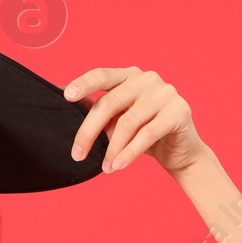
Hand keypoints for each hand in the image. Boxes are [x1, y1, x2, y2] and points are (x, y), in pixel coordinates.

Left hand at [63, 66, 207, 174]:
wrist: (180, 150)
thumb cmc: (142, 132)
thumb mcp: (116, 118)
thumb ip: (96, 107)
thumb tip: (61, 95)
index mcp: (129, 75)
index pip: (102, 75)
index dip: (84, 84)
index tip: (66, 96)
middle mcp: (147, 79)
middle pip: (109, 103)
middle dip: (89, 132)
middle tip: (77, 155)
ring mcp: (165, 92)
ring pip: (127, 123)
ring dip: (112, 149)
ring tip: (106, 167)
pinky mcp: (179, 110)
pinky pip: (147, 134)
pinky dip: (129, 153)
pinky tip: (118, 166)